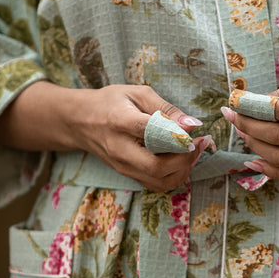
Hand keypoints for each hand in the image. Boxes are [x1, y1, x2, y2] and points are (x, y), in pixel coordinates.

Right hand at [0, 82, 213, 191]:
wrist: (80, 122)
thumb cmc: (111, 103)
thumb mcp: (137, 93)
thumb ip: (165, 108)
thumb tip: (192, 124)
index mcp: (121, 122)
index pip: (151, 132)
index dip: (177, 134)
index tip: (195, 129)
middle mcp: (120, 150)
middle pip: (157, 167)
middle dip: (185, 159)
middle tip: (199, 143)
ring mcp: (123, 166)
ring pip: (160, 181)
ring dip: (183, 170)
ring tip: (193, 151)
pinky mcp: (127, 175)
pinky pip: (156, 184)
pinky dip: (174, 175)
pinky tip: (182, 160)